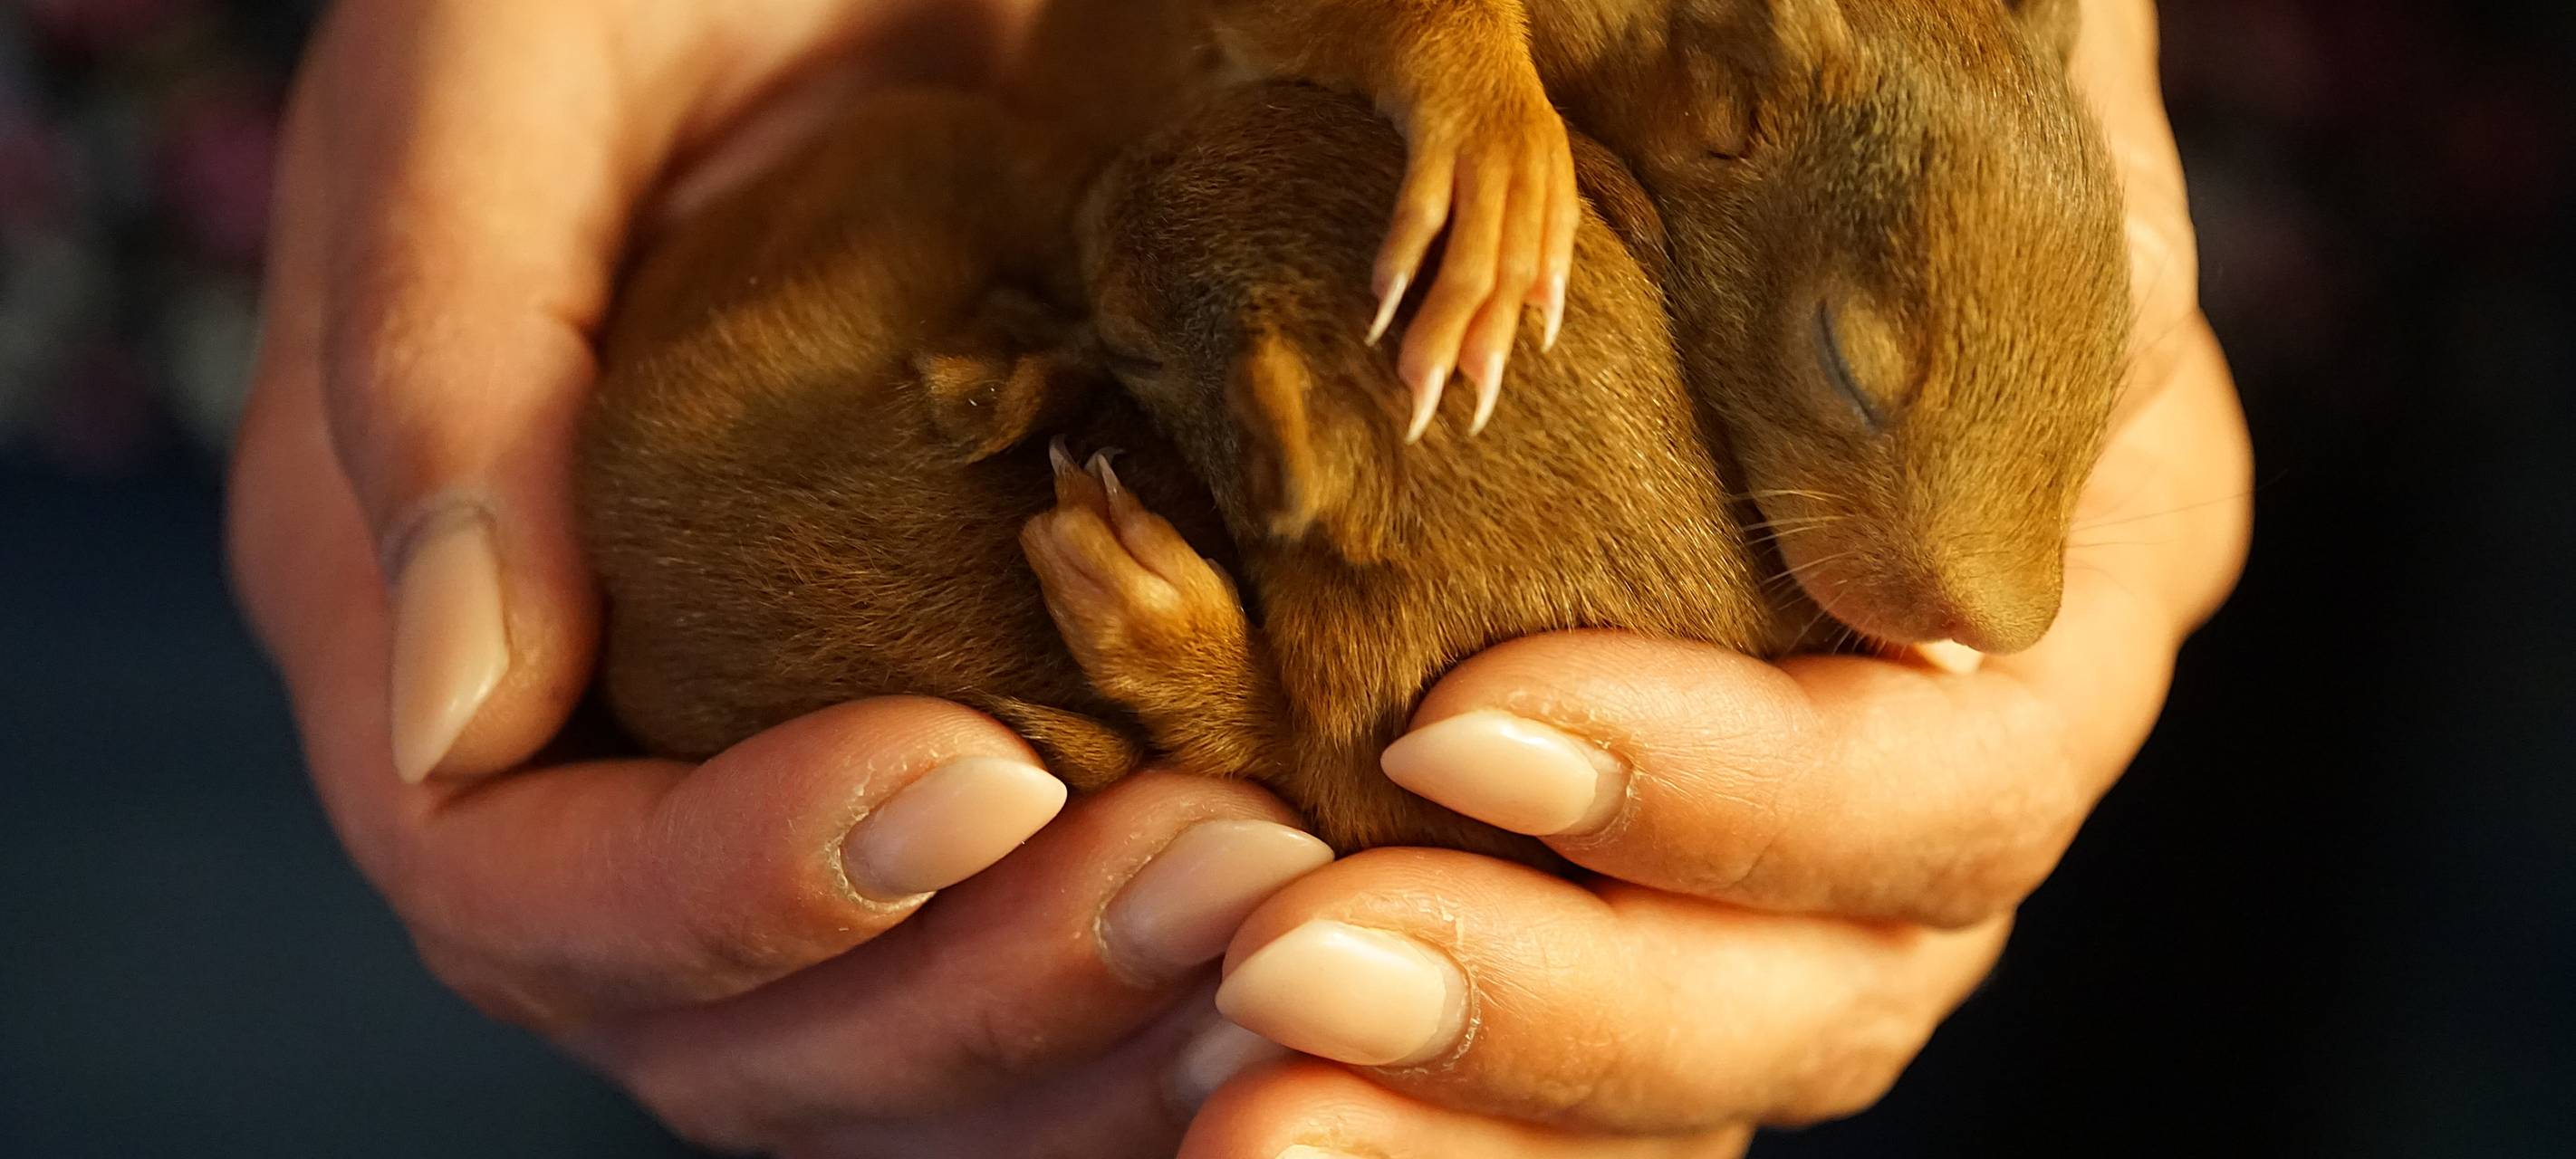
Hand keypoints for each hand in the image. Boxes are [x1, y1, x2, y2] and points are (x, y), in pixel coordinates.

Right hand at [229, 2, 1343, 1153]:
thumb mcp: (512, 79)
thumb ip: (442, 360)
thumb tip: (468, 711)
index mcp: (414, 598)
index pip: (514, 879)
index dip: (724, 892)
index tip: (972, 784)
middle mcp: (576, 735)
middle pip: (719, 1022)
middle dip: (970, 984)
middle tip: (1216, 871)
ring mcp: (753, 757)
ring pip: (880, 1042)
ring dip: (1088, 1026)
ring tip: (1286, 910)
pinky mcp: (925, 739)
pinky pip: (1007, 948)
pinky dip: (1142, 991)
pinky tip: (1298, 926)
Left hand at [1177, 0, 2251, 1151]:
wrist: (1665, 70)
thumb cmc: (1764, 30)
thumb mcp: (1868, 88)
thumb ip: (1916, 300)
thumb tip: (1908, 592)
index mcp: (2090, 540)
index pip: (1958, 768)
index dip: (1737, 795)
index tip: (1455, 727)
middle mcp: (1969, 726)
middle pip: (1837, 980)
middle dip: (1569, 1007)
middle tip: (1291, 977)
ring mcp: (1809, 831)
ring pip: (1693, 1065)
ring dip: (1466, 1117)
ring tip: (1238, 1116)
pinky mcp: (1639, 878)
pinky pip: (1567, 1058)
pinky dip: (1422, 1101)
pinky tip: (1228, 1095)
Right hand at [1373, 63, 1579, 443]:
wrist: (1450, 3)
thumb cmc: (1474, 96)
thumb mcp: (1514, 164)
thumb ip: (1526, 233)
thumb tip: (1537, 323)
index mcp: (1547, 185)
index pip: (1535, 280)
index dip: (1508, 343)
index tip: (1480, 408)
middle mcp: (1526, 172)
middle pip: (1504, 283)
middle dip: (1473, 358)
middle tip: (1439, 418)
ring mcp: (1484, 149)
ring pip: (1471, 256)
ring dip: (1439, 326)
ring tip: (1411, 384)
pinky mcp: (1437, 122)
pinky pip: (1423, 200)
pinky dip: (1405, 255)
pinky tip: (1381, 303)